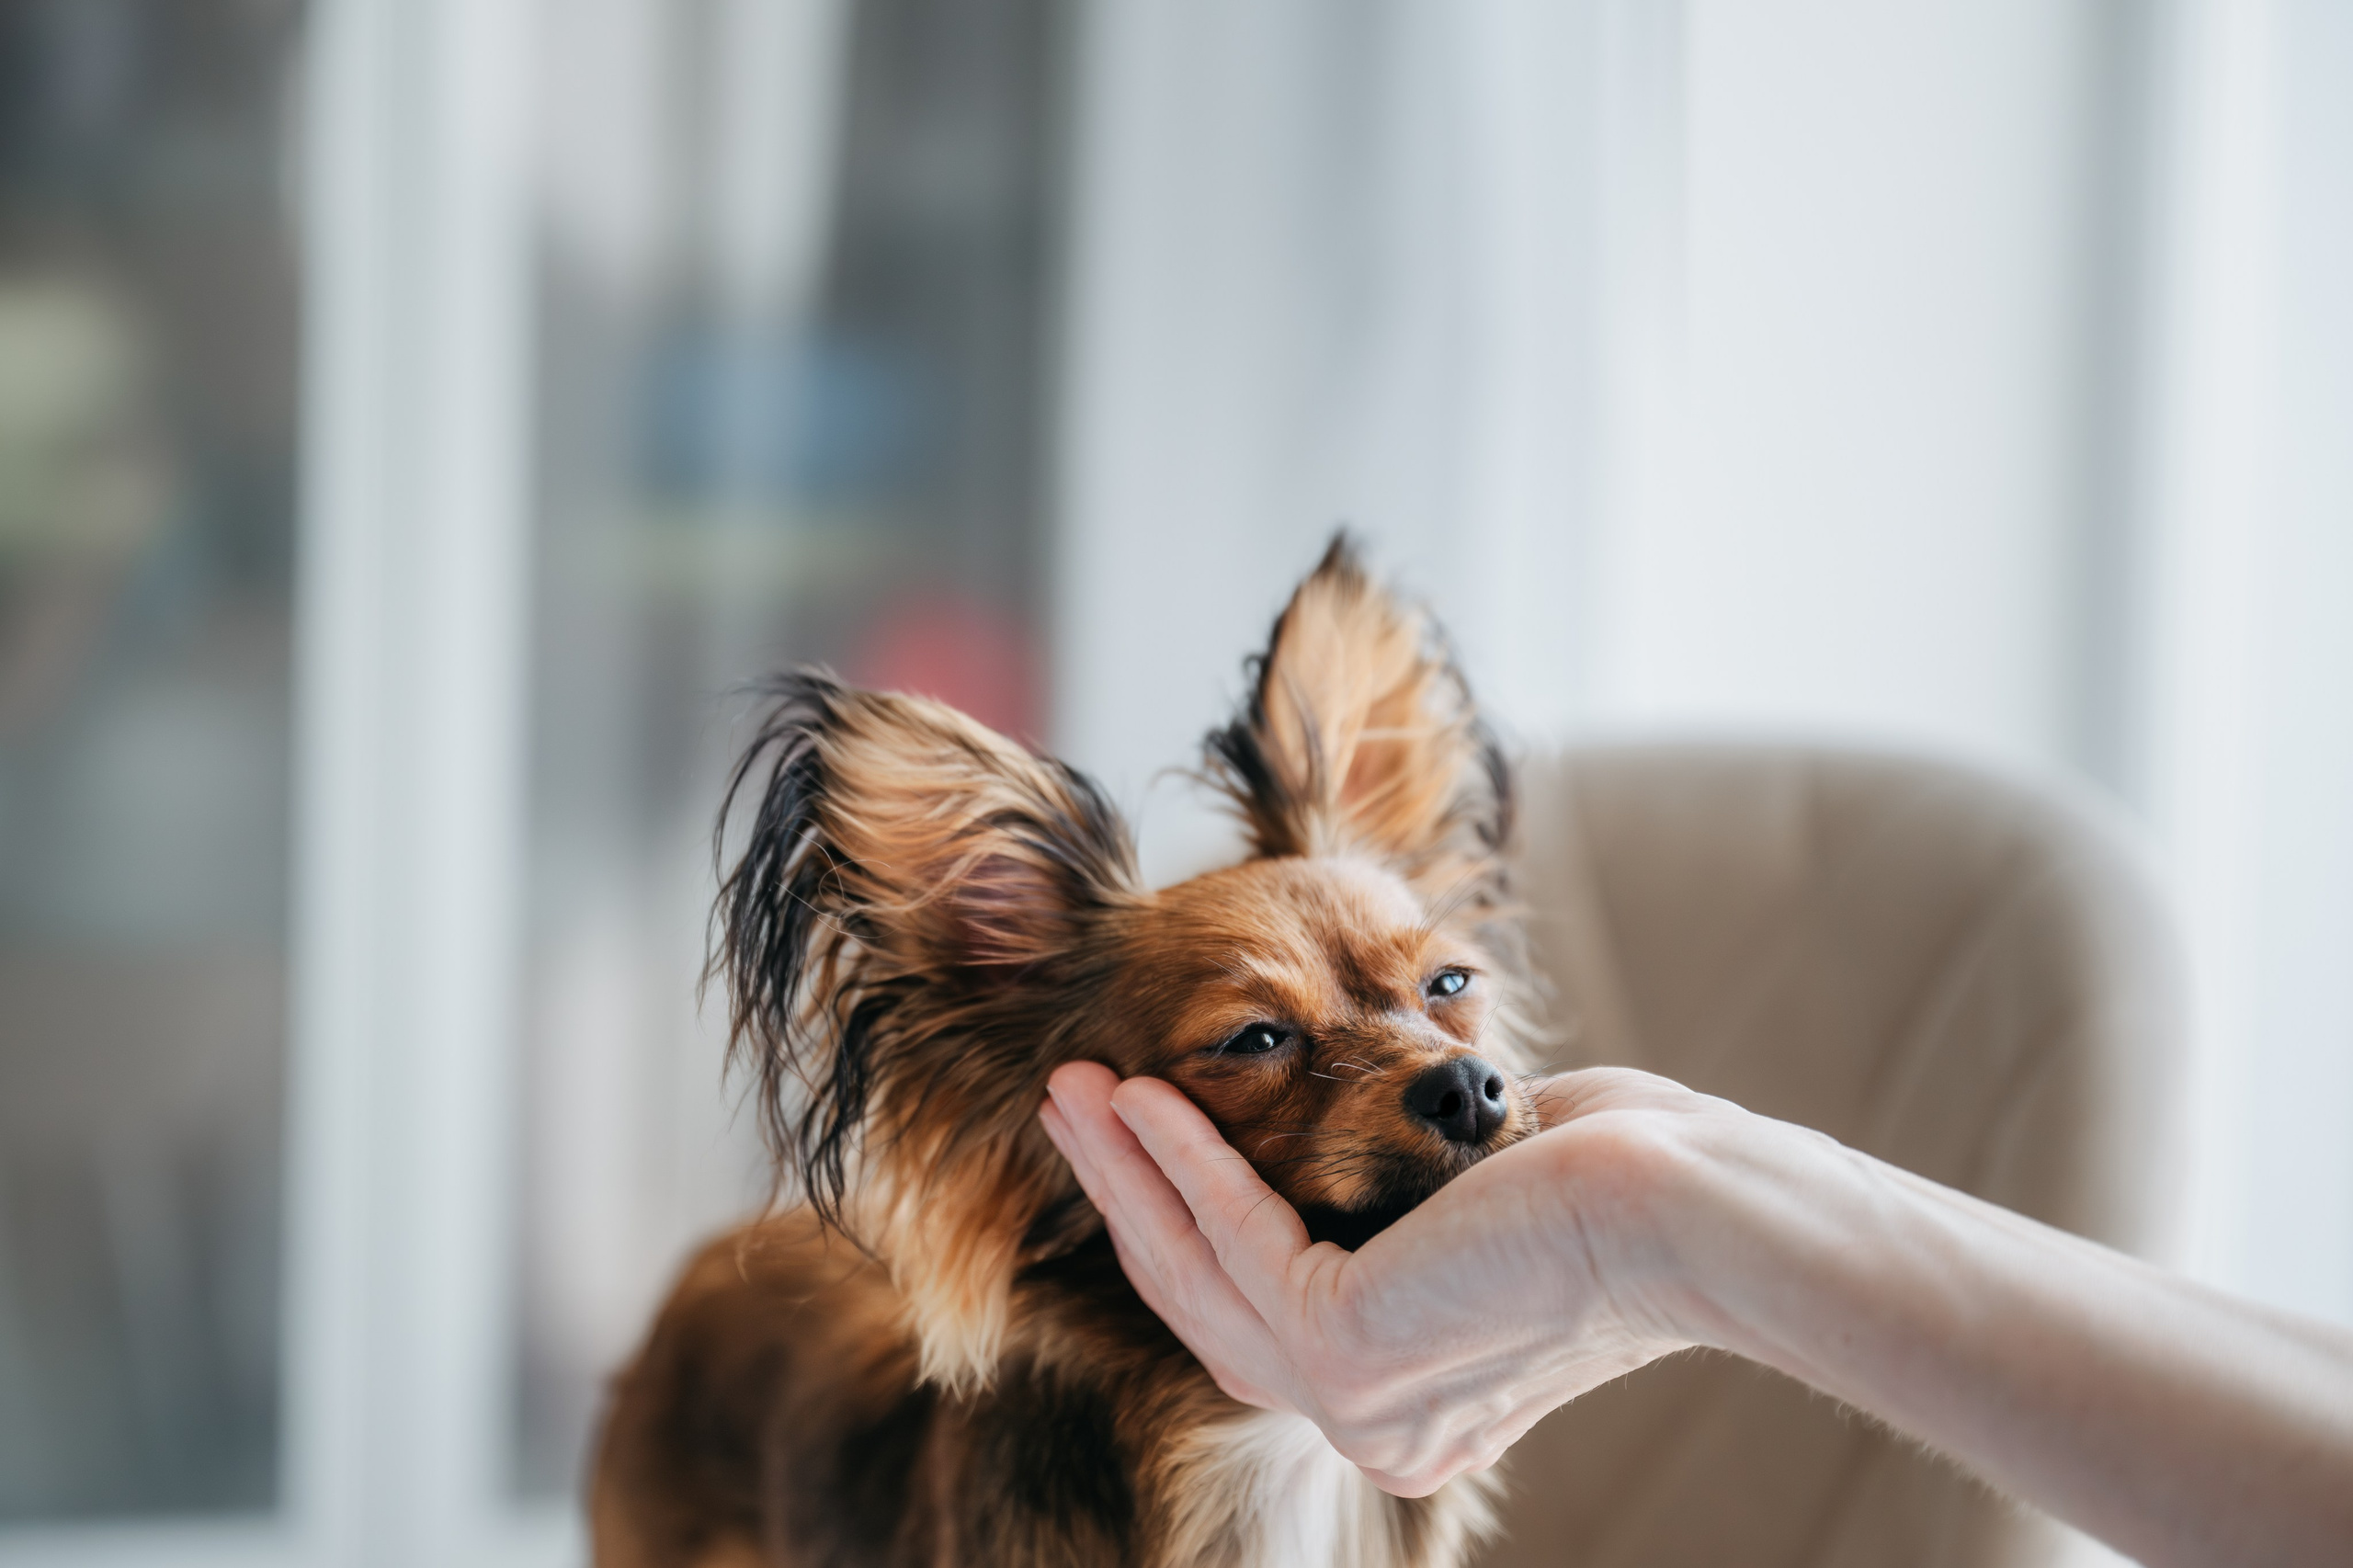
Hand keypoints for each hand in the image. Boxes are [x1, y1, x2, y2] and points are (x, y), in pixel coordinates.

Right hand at [1038, 1061, 1729, 1494]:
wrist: (1692, 1204)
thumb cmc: (1617, 1178)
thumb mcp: (1468, 1196)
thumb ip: (1382, 1202)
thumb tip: (1311, 1140)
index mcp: (1406, 1409)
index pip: (1257, 1317)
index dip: (1180, 1224)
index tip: (1134, 1133)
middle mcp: (1372, 1429)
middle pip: (1206, 1302)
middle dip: (1127, 1194)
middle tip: (1071, 1102)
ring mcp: (1357, 1406)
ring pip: (1201, 1273)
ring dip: (1125, 1169)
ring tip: (1073, 1086)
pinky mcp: (1347, 1352)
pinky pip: (1236, 1235)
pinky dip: (1180, 1156)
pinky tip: (1141, 1094)